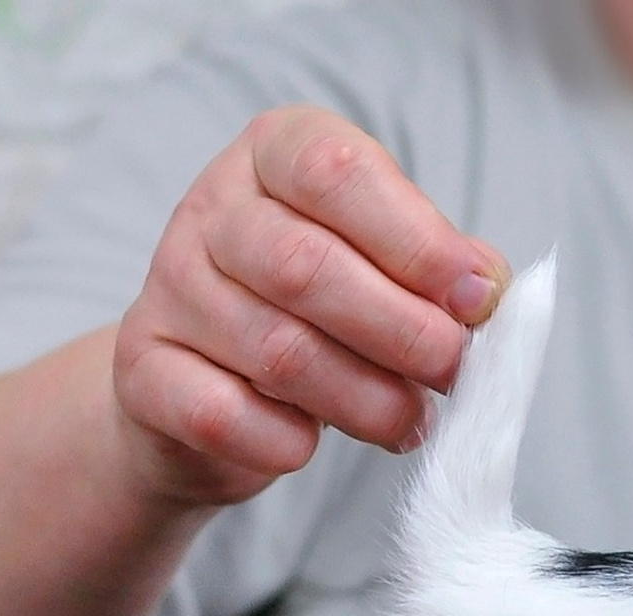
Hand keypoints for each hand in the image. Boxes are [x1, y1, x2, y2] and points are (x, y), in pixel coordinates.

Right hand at [111, 105, 510, 506]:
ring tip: (409, 421)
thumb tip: (488, 292)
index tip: (479, 299)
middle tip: (451, 374)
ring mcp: (167, 289)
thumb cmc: (324, 312)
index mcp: (276, 155)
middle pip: (306, 268)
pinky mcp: (143, 371)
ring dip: (366, 400)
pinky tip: (313, 442)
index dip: (418, 242)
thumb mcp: (386, 267)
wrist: (208, 386)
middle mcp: (211, 210)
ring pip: (277, 351)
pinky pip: (222, 414)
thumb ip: (440, 269)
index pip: (338, 174)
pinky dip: (286, 441)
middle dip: (403, 333)